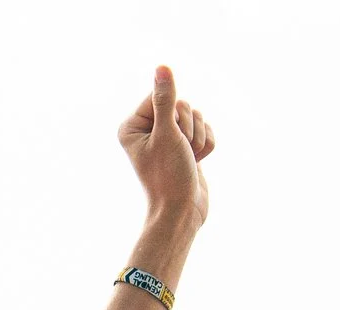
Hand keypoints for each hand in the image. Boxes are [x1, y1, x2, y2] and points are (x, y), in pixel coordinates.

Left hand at [118, 66, 213, 231]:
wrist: (183, 212)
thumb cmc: (169, 176)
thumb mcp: (167, 133)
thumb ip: (165, 99)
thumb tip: (162, 67)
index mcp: (132, 126)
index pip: (164, 96)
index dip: (175, 115)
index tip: (170, 138)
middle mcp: (148, 130)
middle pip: (182, 105)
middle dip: (189, 128)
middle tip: (180, 152)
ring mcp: (168, 139)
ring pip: (198, 118)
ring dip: (199, 139)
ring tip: (188, 160)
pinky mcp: (186, 147)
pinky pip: (206, 131)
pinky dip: (206, 147)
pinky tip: (196, 163)